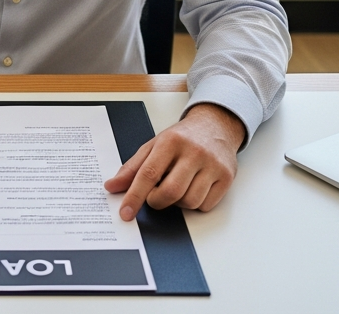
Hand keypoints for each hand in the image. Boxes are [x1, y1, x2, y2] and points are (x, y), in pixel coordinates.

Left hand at [103, 103, 244, 216]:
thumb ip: (132, 168)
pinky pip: (205, 205)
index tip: (126, 212)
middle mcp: (194, 151)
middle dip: (157, 201)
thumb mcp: (154, 145)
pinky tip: (194, 187)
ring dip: (178, 203)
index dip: (135, 196)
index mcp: (171, 141)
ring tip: (178, 185)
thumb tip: (112, 187)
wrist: (216, 126)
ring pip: (189, 202)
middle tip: (155, 195)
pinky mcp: (227, 176)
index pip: (149, 173)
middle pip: (170, 192)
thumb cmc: (182, 138)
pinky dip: (195, 203)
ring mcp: (213, 164)